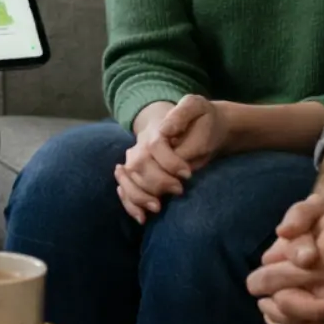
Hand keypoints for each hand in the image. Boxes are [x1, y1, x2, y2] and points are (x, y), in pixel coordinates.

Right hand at [113, 95, 227, 223]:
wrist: (192, 125)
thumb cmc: (198, 118)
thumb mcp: (195, 106)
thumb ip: (182, 113)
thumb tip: (166, 131)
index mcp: (156, 130)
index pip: (154, 146)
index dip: (170, 162)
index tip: (187, 174)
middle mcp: (141, 146)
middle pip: (138, 165)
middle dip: (157, 182)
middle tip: (179, 190)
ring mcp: (136, 161)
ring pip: (128, 178)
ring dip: (140, 196)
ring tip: (158, 207)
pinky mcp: (137, 175)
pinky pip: (125, 190)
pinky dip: (130, 204)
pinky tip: (141, 217)